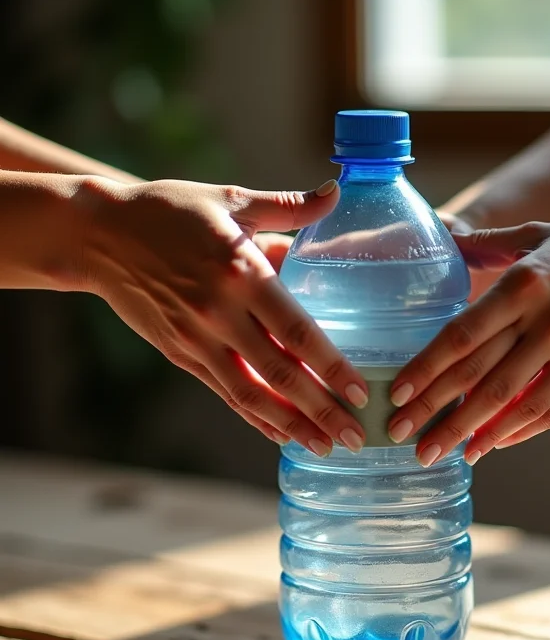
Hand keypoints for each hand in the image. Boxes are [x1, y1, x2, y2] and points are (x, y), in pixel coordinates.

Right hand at [79, 177, 368, 454]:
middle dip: (322, 411)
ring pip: (251, 395)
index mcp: (241, 272)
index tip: (360, 392)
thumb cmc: (172, 211)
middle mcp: (220, 313)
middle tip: (355, 437)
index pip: (297, 331)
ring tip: (325, 448)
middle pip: (280, 374)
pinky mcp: (180, 354)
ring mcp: (197, 339)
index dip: (331, 366)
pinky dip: (255, 418)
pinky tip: (281, 435)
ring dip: (291, 426)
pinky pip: (224, 393)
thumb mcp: (230, 199)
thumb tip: (336, 192)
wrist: (98, 234)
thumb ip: (288, 206)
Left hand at [388, 206, 549, 464]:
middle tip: (401, 437)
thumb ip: (489, 243)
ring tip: (442, 454)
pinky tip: (492, 443)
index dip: (427, 369)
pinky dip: (520, 431)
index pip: (463, 335)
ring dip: (473, 434)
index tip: (397, 394)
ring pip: (516, 405)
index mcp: (527, 283)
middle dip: (437, 413)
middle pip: (481, 379)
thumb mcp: (541, 234)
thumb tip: (444, 236)